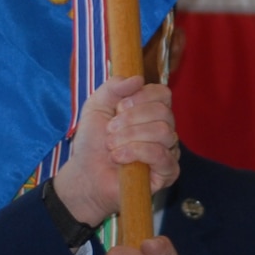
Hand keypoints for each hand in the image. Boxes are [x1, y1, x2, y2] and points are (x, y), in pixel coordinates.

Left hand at [54, 76, 179, 225]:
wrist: (85, 176)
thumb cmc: (93, 142)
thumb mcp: (96, 106)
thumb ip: (113, 87)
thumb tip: (138, 78)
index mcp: (151, 111)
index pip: (163, 94)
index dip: (141, 97)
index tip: (119, 107)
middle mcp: (164, 129)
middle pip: (164, 112)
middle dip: (131, 119)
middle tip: (110, 130)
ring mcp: (168, 151)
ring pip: (164, 132)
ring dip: (130, 137)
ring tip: (111, 146)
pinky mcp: (168, 173)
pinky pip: (162, 155)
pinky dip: (137, 153)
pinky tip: (119, 158)